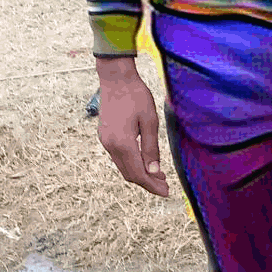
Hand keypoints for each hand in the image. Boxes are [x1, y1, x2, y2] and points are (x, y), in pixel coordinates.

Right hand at [95, 55, 169, 196]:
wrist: (115, 78)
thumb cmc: (136, 96)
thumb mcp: (149, 121)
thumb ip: (151, 148)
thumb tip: (154, 171)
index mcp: (122, 143)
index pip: (138, 173)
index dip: (152, 185)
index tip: (166, 192)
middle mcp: (110, 146)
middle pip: (129, 174)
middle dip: (147, 182)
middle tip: (164, 185)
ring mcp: (105, 141)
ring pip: (123, 166)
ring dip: (139, 173)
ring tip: (158, 175)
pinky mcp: (105, 136)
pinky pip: (118, 156)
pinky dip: (131, 163)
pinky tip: (143, 161)